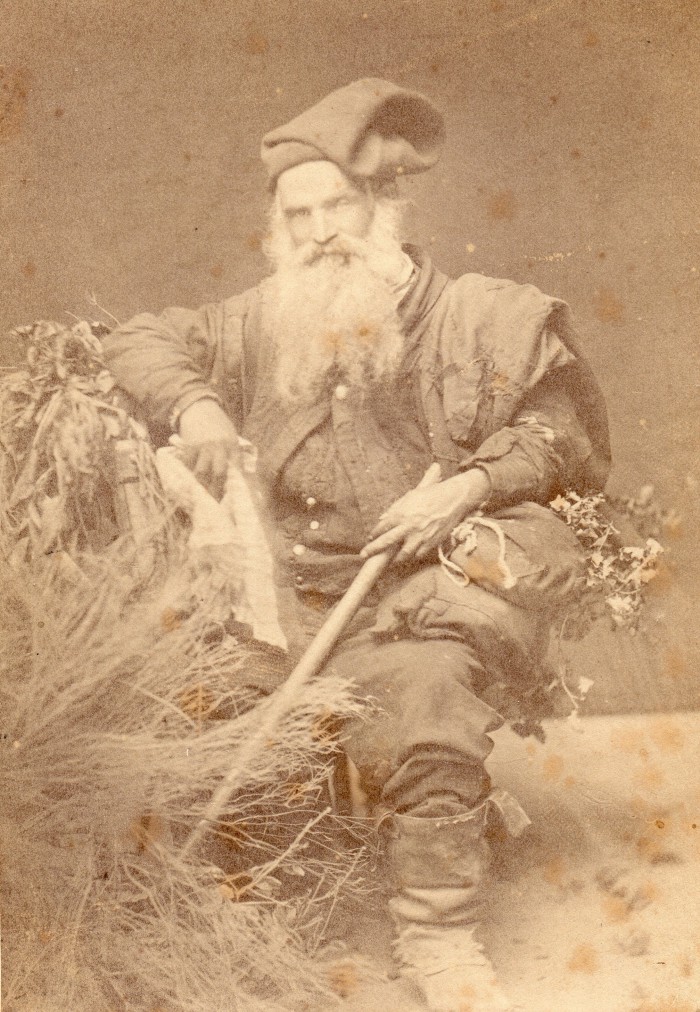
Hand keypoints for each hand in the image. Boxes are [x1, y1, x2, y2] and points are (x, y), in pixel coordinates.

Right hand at [176, 398, 239, 499]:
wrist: (199, 407)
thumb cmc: (218, 424)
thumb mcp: (230, 435)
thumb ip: (232, 453)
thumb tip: (236, 476)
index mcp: (233, 445)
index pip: (237, 469)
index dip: (235, 485)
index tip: (233, 498)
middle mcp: (219, 447)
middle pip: (219, 474)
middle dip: (217, 491)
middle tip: (215, 503)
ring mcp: (203, 447)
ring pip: (201, 473)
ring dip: (201, 486)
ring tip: (200, 496)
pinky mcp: (189, 446)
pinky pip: (188, 466)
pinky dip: (188, 475)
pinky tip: (188, 482)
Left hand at [360, 469, 490, 563]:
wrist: (454, 498)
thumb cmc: (431, 494)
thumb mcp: (410, 496)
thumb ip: (395, 508)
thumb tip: (383, 519)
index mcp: (402, 513)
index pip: (382, 527)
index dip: (374, 534)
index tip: (370, 538)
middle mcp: (409, 526)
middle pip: (386, 542)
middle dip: (373, 550)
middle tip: (364, 555)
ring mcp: (420, 536)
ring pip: (403, 554)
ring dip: (395, 559)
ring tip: (390, 561)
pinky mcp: (432, 543)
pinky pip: (418, 555)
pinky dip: (413, 556)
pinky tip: (409, 556)